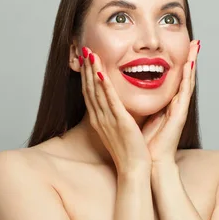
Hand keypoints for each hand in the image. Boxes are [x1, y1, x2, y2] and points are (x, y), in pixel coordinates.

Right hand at [80, 46, 151, 174]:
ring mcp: (108, 120)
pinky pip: (110, 102)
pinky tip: (102, 74)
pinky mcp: (120, 122)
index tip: (86, 60)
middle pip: (89, 89)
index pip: (90, 93)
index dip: (87, 76)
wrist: (135, 168)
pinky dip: (105, 87)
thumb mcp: (120, 128)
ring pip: (97, 92)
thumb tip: (121, 103)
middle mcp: (100, 118)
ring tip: (90, 55)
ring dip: (93, 72)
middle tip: (84, 50)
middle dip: (87, 69)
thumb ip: (119, 114)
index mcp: (100, 119)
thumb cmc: (130, 150)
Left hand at [142, 40, 199, 165]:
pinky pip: (184, 92)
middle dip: (191, 58)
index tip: (182, 47)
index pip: (175, 79)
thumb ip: (140, 105)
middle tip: (196, 41)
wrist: (150, 163)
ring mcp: (180, 109)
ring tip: (196, 46)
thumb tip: (129, 94)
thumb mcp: (142, 117)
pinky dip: (186, 77)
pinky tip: (188, 65)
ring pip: (188, 81)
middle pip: (185, 77)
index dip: (179, 63)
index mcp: (167, 104)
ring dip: (192, 62)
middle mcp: (176, 104)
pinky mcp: (179, 114)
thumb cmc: (145, 144)